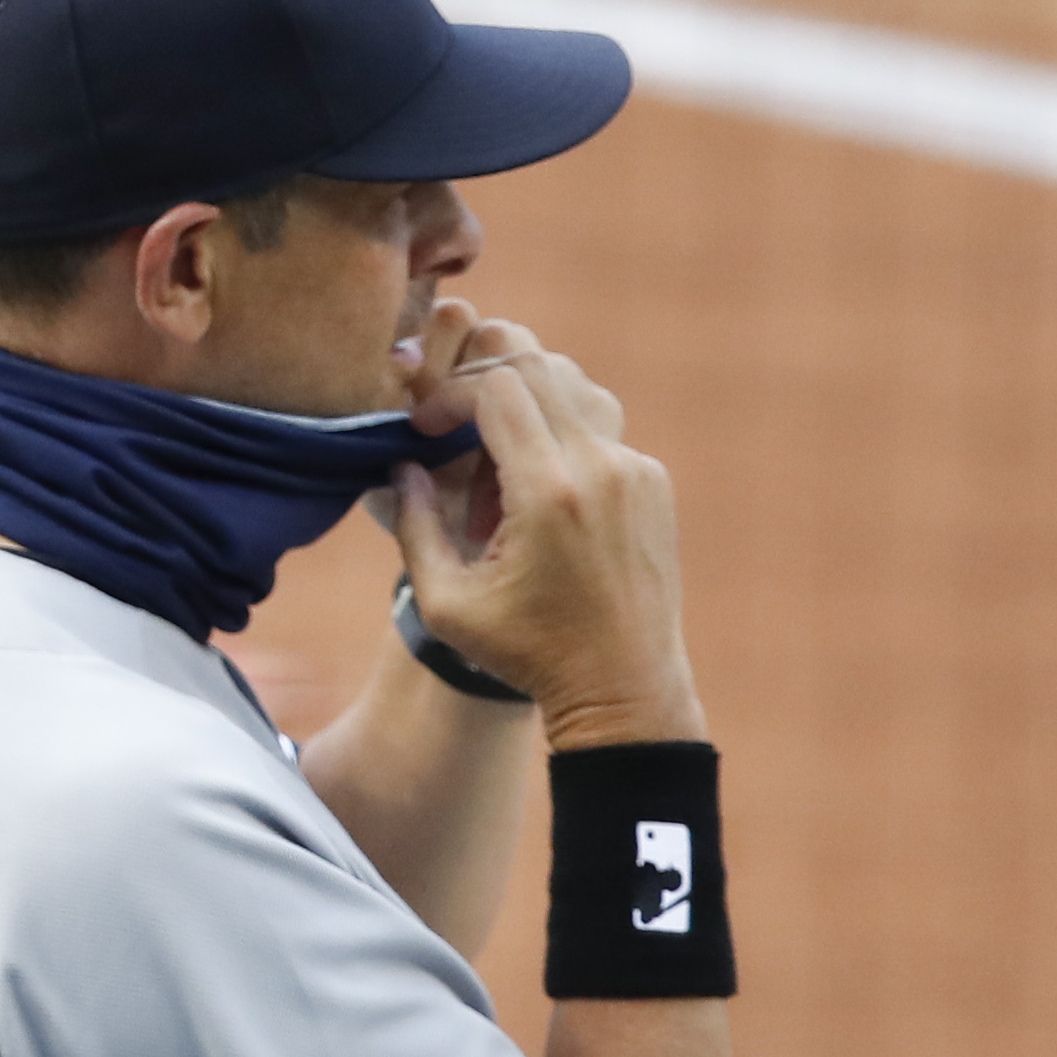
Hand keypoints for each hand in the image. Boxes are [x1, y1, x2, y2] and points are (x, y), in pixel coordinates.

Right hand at [391, 302, 704, 751]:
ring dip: (524, 403)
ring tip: (493, 460)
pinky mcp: (653, 482)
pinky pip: (599, 427)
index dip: (448, 394)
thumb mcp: (448, 605)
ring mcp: (636, 471)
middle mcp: (602, 468)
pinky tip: (535, 491)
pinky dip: (558, 434)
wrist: (625, 687)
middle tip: (449, 423)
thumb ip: (415, 527)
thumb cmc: (529, 654)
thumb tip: (404, 466)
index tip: (423, 428)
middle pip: (537, 368)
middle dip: (482, 382)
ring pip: (573, 388)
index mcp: (550, 493)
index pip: (497, 387)